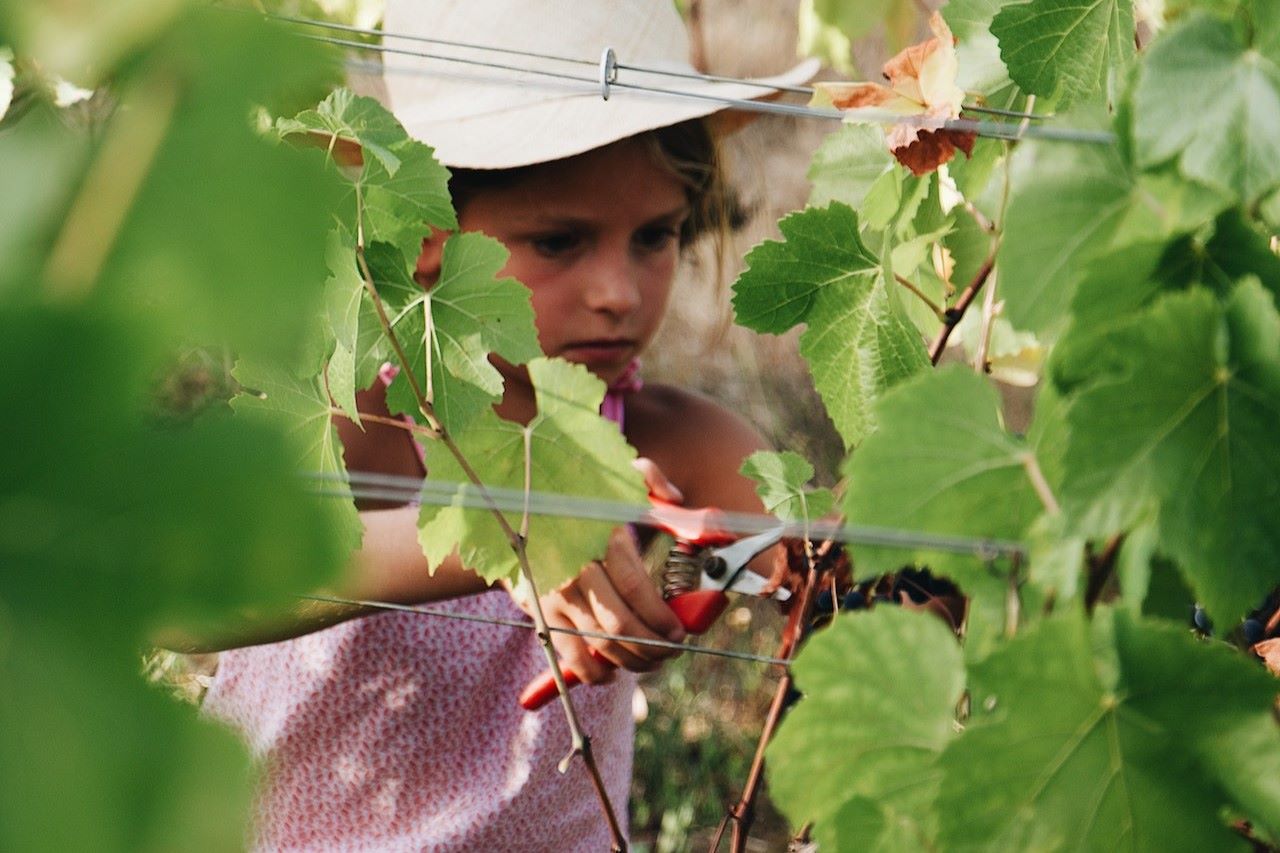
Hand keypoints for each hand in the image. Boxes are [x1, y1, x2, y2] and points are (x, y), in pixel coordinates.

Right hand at [535, 458, 686, 683]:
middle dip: (652, 646)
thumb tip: (677, 498)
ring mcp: (555, 594)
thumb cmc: (582, 504)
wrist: (520, 519)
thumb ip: (650, 482)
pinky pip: (569, 655)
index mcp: (600, 537)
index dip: (660, 617)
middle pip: (619, 622)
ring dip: (631, 661)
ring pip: (598, 643)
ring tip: (652, 662)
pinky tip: (613, 671)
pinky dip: (593, 672)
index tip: (679, 632)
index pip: (634, 587)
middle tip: (671, 652)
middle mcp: (576, 568)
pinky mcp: (541, 613)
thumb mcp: (614, 482)